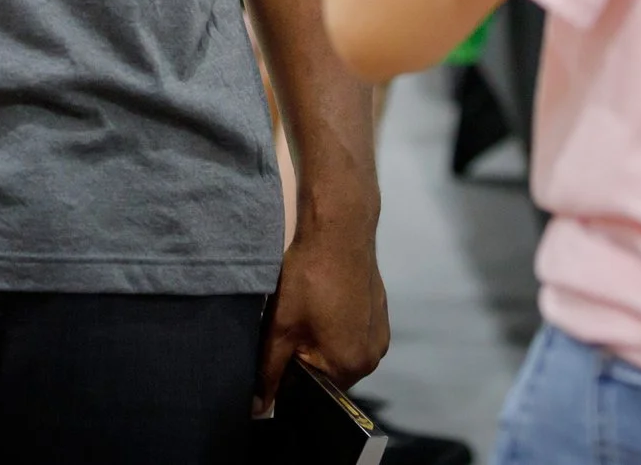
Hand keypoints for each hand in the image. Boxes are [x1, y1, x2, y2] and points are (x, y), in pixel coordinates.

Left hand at [256, 218, 389, 412]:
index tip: (278, 348)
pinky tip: (323, 300)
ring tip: (307, 310)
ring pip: (341, 350)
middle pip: (330, 373)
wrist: (339, 230)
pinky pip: (354, 332)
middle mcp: (373, 357)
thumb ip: (269, 372)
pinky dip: (337, 323)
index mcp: (351, 367)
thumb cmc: (308, 280)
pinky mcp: (382, 313)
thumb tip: (258, 409)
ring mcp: (381, 334)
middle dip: (307, 356)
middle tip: (290, 325)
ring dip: (322, 339)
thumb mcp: (280, 328)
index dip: (291, 373)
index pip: (315, 390)